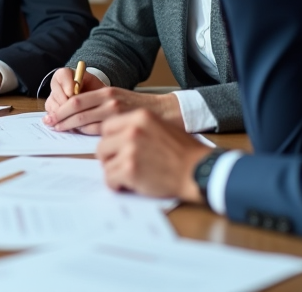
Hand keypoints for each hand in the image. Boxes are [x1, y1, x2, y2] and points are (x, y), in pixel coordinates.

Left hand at [42, 70, 183, 133]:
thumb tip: (77, 117)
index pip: (76, 100)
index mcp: (108, 92)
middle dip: (61, 121)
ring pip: (87, 127)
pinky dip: (92, 144)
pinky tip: (89, 148)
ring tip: (64, 137)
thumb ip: (102, 106)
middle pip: (77, 112)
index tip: (51, 118)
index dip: (61, 110)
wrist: (172, 114)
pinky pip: (102, 141)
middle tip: (50, 128)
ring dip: (74, 133)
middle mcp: (111, 102)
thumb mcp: (121, 100)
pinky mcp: (126, 133)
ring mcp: (119, 117)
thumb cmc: (145, 111)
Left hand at [96, 110, 211, 202]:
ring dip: (113, 172)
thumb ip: (138, 128)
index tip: (115, 149)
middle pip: (102, 145)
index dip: (110, 140)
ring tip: (125, 176)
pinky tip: (125, 185)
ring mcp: (130, 150)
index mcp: (140, 117)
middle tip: (118, 165)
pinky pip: (109, 178)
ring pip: (105, 163)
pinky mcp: (130, 170)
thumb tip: (118, 137)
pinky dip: (115, 184)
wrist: (199, 170)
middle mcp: (132, 130)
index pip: (108, 127)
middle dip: (109, 157)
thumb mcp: (162, 127)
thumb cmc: (184, 152)